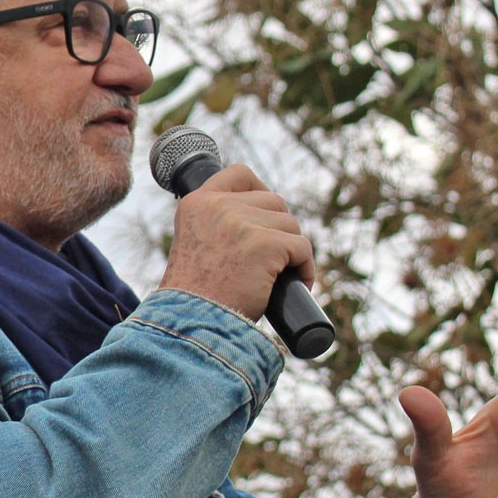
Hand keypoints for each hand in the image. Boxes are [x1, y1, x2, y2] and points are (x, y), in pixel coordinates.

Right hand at [159, 163, 313, 321]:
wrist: (192, 322)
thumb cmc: (197, 294)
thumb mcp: (197, 244)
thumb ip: (219, 223)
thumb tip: (265, 215)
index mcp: (196, 204)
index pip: (240, 175)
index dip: (259, 191)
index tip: (263, 214)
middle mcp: (217, 206)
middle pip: (274, 202)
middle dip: (278, 230)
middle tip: (271, 259)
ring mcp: (241, 222)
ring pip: (291, 225)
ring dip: (291, 251)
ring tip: (277, 276)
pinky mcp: (265, 243)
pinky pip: (302, 249)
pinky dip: (305, 269)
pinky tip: (295, 284)